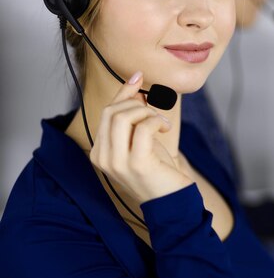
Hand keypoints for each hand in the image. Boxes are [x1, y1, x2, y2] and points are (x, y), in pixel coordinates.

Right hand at [90, 71, 191, 203]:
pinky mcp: (137, 164)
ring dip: (146, 112)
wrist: (171, 200)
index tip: (138, 77)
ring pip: (122, 117)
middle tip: (154, 112)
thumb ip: (133, 116)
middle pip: (111, 112)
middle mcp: (103, 159)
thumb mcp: (140, 139)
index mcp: (99, 153)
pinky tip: (165, 129)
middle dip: (135, 103)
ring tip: (161, 123)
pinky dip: (156, 121)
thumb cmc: (157, 171)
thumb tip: (135, 83)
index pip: (106, 113)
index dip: (123, 93)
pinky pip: (143, 127)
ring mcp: (117, 163)